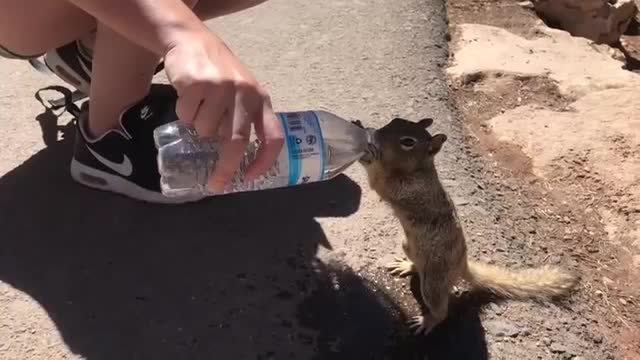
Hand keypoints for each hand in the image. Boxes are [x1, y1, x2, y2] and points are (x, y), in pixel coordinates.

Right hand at [164, 32, 283, 192]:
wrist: (191, 40)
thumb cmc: (219, 72)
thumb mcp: (241, 92)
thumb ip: (244, 119)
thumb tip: (238, 160)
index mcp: (260, 99)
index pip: (273, 136)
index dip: (265, 160)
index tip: (250, 177)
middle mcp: (245, 93)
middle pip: (237, 141)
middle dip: (225, 167)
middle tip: (216, 184)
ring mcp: (221, 88)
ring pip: (206, 130)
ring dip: (198, 127)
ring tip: (199, 106)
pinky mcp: (198, 83)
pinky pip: (187, 116)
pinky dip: (184, 113)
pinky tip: (188, 96)